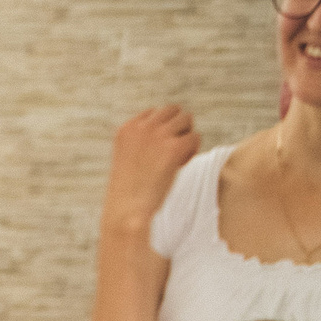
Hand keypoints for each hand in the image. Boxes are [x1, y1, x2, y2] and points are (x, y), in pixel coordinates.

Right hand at [104, 105, 198, 235]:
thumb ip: (143, 143)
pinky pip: (195, 137)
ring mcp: (158, 136)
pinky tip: (180, 166)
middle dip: (177, 128)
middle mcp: (142, 128)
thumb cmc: (126, 193)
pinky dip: (192, 151)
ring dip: (186, 137)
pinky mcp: (174, 148)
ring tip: (176, 158)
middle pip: (173, 110)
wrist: (126, 211)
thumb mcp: (127, 159)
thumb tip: (169, 135)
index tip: (157, 151)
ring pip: (186, 119)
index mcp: (126, 129)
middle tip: (172, 152)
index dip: (160, 130)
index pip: (153, 113)